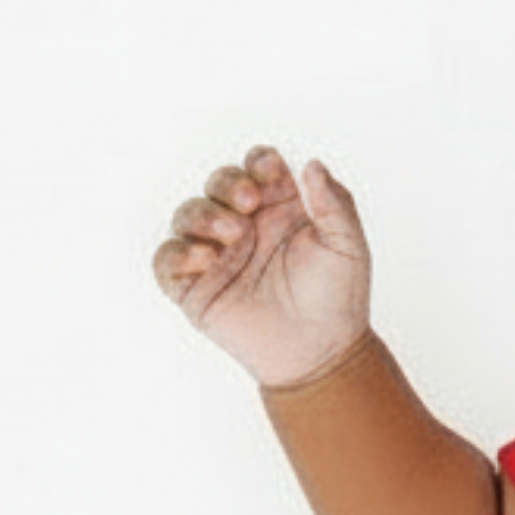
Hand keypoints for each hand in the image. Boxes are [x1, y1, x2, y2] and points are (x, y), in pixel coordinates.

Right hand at [152, 145, 372, 387]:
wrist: (321, 352)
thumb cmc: (337, 300)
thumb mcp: (348, 247)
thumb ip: (335, 204)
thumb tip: (312, 164)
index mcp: (279, 209)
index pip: (257, 168)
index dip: (259, 162)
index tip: (272, 173)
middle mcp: (245, 227)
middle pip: (219, 183)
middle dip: (228, 183)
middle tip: (249, 202)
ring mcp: (218, 255)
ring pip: (188, 215)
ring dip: (204, 214)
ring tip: (233, 235)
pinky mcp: (196, 287)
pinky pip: (167, 260)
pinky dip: (178, 252)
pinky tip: (206, 258)